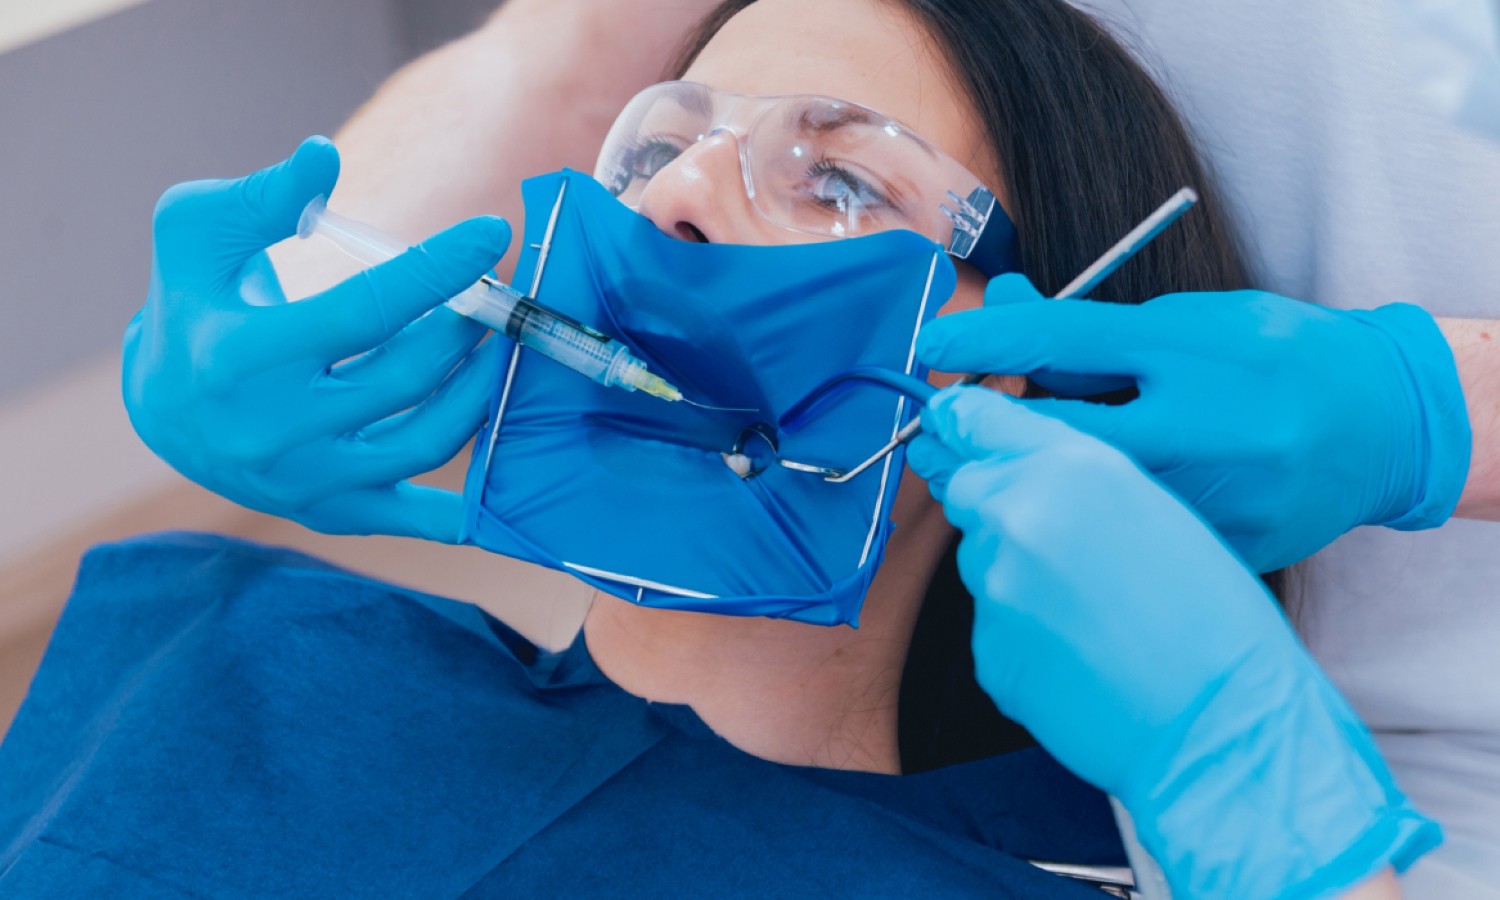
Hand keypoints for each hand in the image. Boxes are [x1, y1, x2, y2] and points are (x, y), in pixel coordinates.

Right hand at [124, 137, 510, 540]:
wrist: (167, 409)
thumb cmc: (192, 303)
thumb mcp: (196, 233)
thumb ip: (261, 195)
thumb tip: (324, 158)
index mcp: (238, 357)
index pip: (364, 311)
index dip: (437, 270)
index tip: (492, 234)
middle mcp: (272, 430)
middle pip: (406, 378)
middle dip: (465, 328)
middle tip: (493, 294)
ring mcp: (305, 481)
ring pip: (425, 442)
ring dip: (478, 390)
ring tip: (495, 346)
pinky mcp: (333, 512)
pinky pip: (418, 519)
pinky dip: (470, 506)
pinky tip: (511, 468)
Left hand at [907, 386, 1438, 897]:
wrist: (1221, 718)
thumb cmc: (1212, 616)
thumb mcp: (1153, 505)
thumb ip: (1075, 478)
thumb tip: (1022, 472)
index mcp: (1068, 466)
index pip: (975, 418)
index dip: (959, 422)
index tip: (949, 427)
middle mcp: (1017, 515)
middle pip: (966, 489)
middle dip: (995, 504)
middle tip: (1057, 544)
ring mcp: (994, 586)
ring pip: (981, 561)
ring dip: (1016, 574)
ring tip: (1092, 611)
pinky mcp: (988, 649)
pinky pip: (993, 626)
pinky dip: (1023, 635)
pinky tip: (1082, 652)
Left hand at [917, 274, 1471, 570]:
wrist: (1382, 430)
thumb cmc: (1277, 360)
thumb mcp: (1189, 320)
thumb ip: (1091, 327)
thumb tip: (1001, 308)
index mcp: (1194, 353)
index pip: (1059, 341)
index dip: (980, 340)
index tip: (928, 345)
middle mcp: (1200, 430)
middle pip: (1046, 434)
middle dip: (976, 430)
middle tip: (937, 427)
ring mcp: (1210, 502)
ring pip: (1072, 503)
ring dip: (1016, 487)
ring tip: (999, 471)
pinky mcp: (1216, 556)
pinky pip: (1115, 549)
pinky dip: (1073, 534)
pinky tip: (1066, 521)